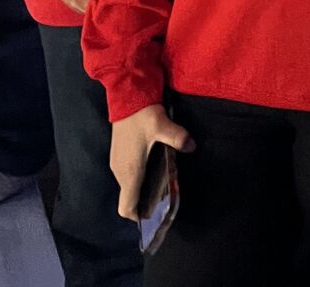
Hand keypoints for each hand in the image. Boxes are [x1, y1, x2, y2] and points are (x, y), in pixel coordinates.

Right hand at [110, 104, 193, 220]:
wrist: (125, 93)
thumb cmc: (141, 114)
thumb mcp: (162, 125)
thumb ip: (177, 138)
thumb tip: (192, 147)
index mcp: (129, 172)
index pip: (126, 208)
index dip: (138, 216)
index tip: (154, 213)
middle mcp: (120, 171)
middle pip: (129, 198)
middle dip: (144, 201)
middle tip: (165, 195)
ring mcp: (116, 162)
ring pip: (128, 185)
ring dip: (141, 187)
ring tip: (161, 179)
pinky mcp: (117, 152)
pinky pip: (126, 173)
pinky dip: (137, 175)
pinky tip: (152, 163)